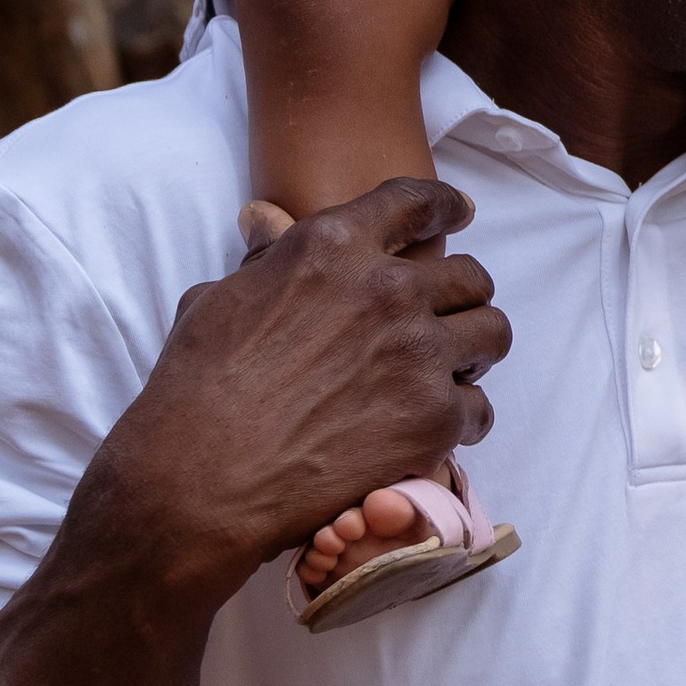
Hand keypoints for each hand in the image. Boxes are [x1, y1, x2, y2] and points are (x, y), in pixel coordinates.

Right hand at [83, 178, 510, 606]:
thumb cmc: (194, 391)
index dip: (443, 206)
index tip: (457, 212)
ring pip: (492, 333)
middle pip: (469, 275)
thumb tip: (268, 220)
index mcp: (333, 246)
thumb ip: (266, 260)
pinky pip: (480, 407)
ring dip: (473, 351)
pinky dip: (463, 419)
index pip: (415, 202)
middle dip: (460, 296)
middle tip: (443, 321)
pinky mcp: (434, 418)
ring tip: (449, 373)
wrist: (199, 482)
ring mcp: (418, 353)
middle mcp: (388, 289)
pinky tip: (434, 430)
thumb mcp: (217, 301)